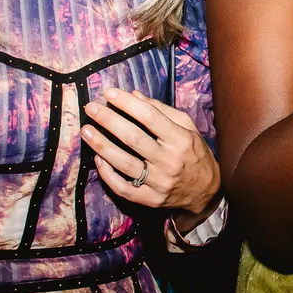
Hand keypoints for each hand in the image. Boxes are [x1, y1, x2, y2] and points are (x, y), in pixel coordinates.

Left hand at [81, 86, 220, 216]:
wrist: (206, 191)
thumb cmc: (195, 153)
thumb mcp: (187, 127)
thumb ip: (161, 110)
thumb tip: (133, 95)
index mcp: (181, 139)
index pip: (150, 117)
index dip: (127, 103)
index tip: (109, 93)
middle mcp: (170, 161)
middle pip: (133, 138)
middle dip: (108, 120)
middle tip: (91, 108)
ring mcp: (159, 182)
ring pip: (124, 163)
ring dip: (101, 145)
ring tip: (86, 131)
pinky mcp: (151, 199)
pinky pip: (123, 188)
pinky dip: (107, 174)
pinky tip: (98, 159)